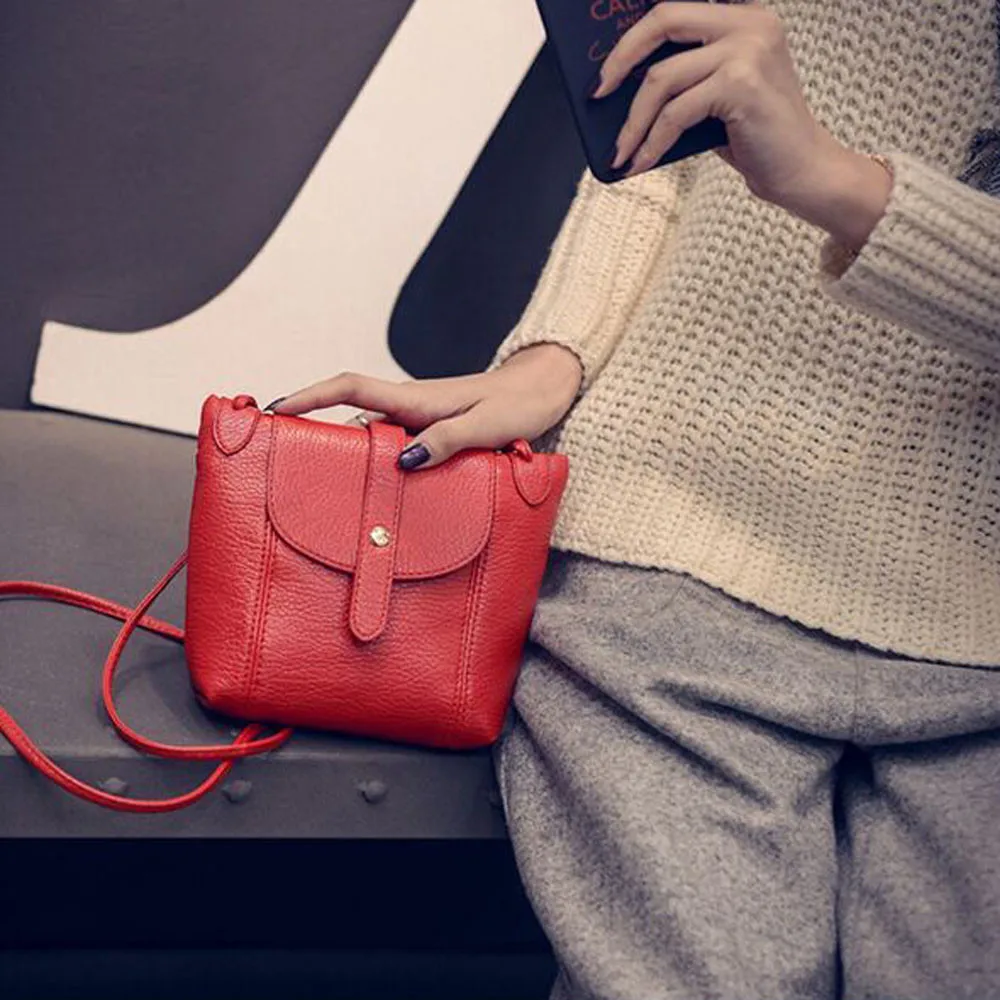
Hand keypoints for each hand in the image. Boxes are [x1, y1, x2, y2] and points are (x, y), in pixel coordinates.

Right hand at [268, 343, 582, 470]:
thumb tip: (402, 461)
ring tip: (326, 495)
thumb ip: (445, 440)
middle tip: (285, 467)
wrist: (544, 392)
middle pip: (350, 422)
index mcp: (415, 399)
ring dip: (351, 462)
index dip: (310, 396)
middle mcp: (409, 409)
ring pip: (371, 442)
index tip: (274, 409)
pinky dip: (380, 471)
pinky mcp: (431, 437)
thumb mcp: (485, 426)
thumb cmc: (518, 405)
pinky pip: (394, 453)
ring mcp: (418, 423)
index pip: (350, 388)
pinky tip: (378, 498)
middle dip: (316, 438)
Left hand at [593, 0, 840, 207]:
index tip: (605, 58)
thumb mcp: (716, 97)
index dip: (635, 28)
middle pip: (664, 19)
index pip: (676, 7)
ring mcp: (748, 50)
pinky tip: (640, 163)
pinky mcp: (742, 84)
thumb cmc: (756, 138)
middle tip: (597, 93)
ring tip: (620, 152)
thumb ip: (682, 78)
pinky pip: (675, 113)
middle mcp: (749, 22)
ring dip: (633, 122)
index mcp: (744, 16)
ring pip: (662, 78)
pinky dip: (651, 142)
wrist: (805, 172)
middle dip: (620, 58)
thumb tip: (620, 83)